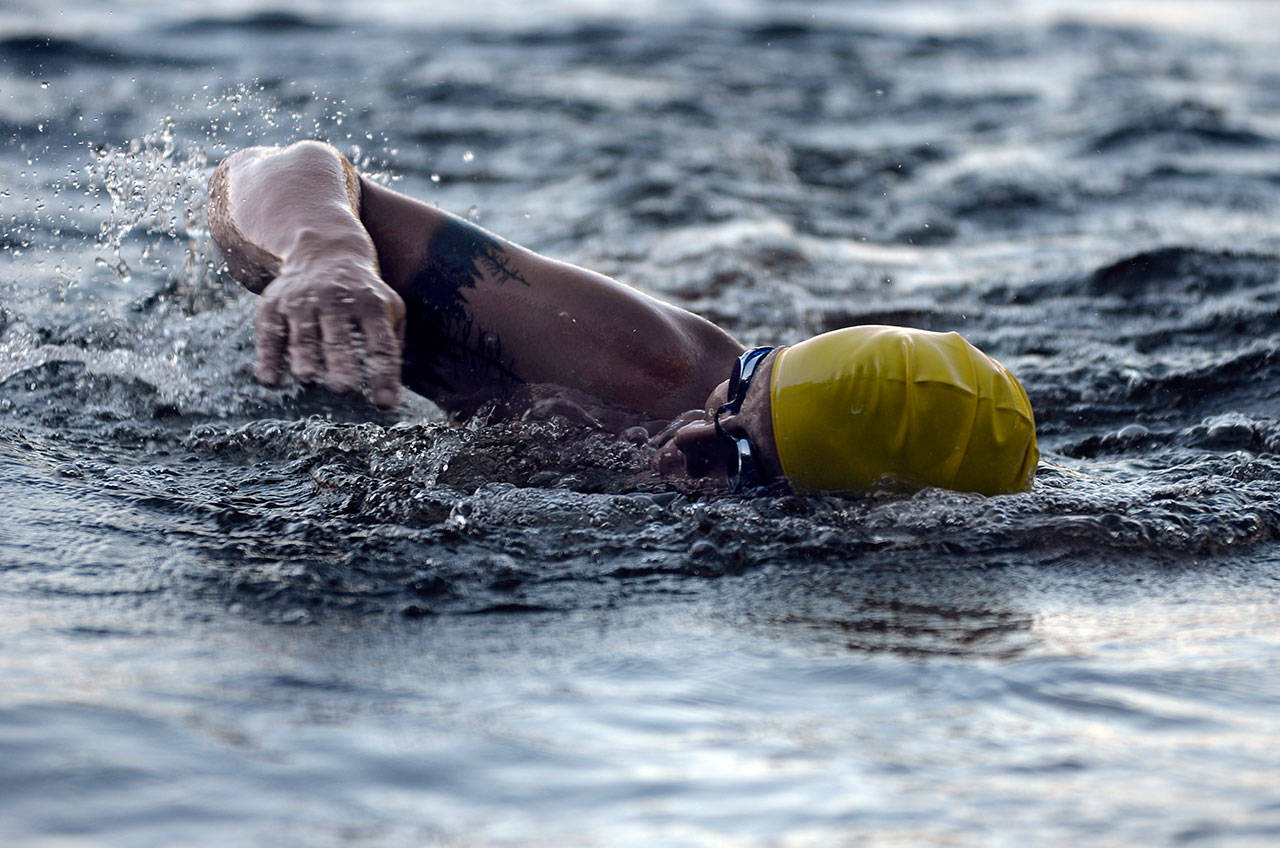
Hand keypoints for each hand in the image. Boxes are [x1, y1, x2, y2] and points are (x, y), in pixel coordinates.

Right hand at [253, 255, 406, 408]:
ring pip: (304, 335)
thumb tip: (392, 389)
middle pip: (339, 338)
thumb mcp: (389, 306)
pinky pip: (271, 334)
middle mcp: (335, 301)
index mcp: (370, 305)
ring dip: (305, 358)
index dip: (383, 374)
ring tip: (308, 378)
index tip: (384, 404)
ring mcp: (302, 302)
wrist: (323, 252)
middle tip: (344, 387)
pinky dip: (269, 358)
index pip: (380, 344)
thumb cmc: (363, 294)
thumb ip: (392, 342)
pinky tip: (270, 380)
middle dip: (341, 363)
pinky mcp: (274, 306)